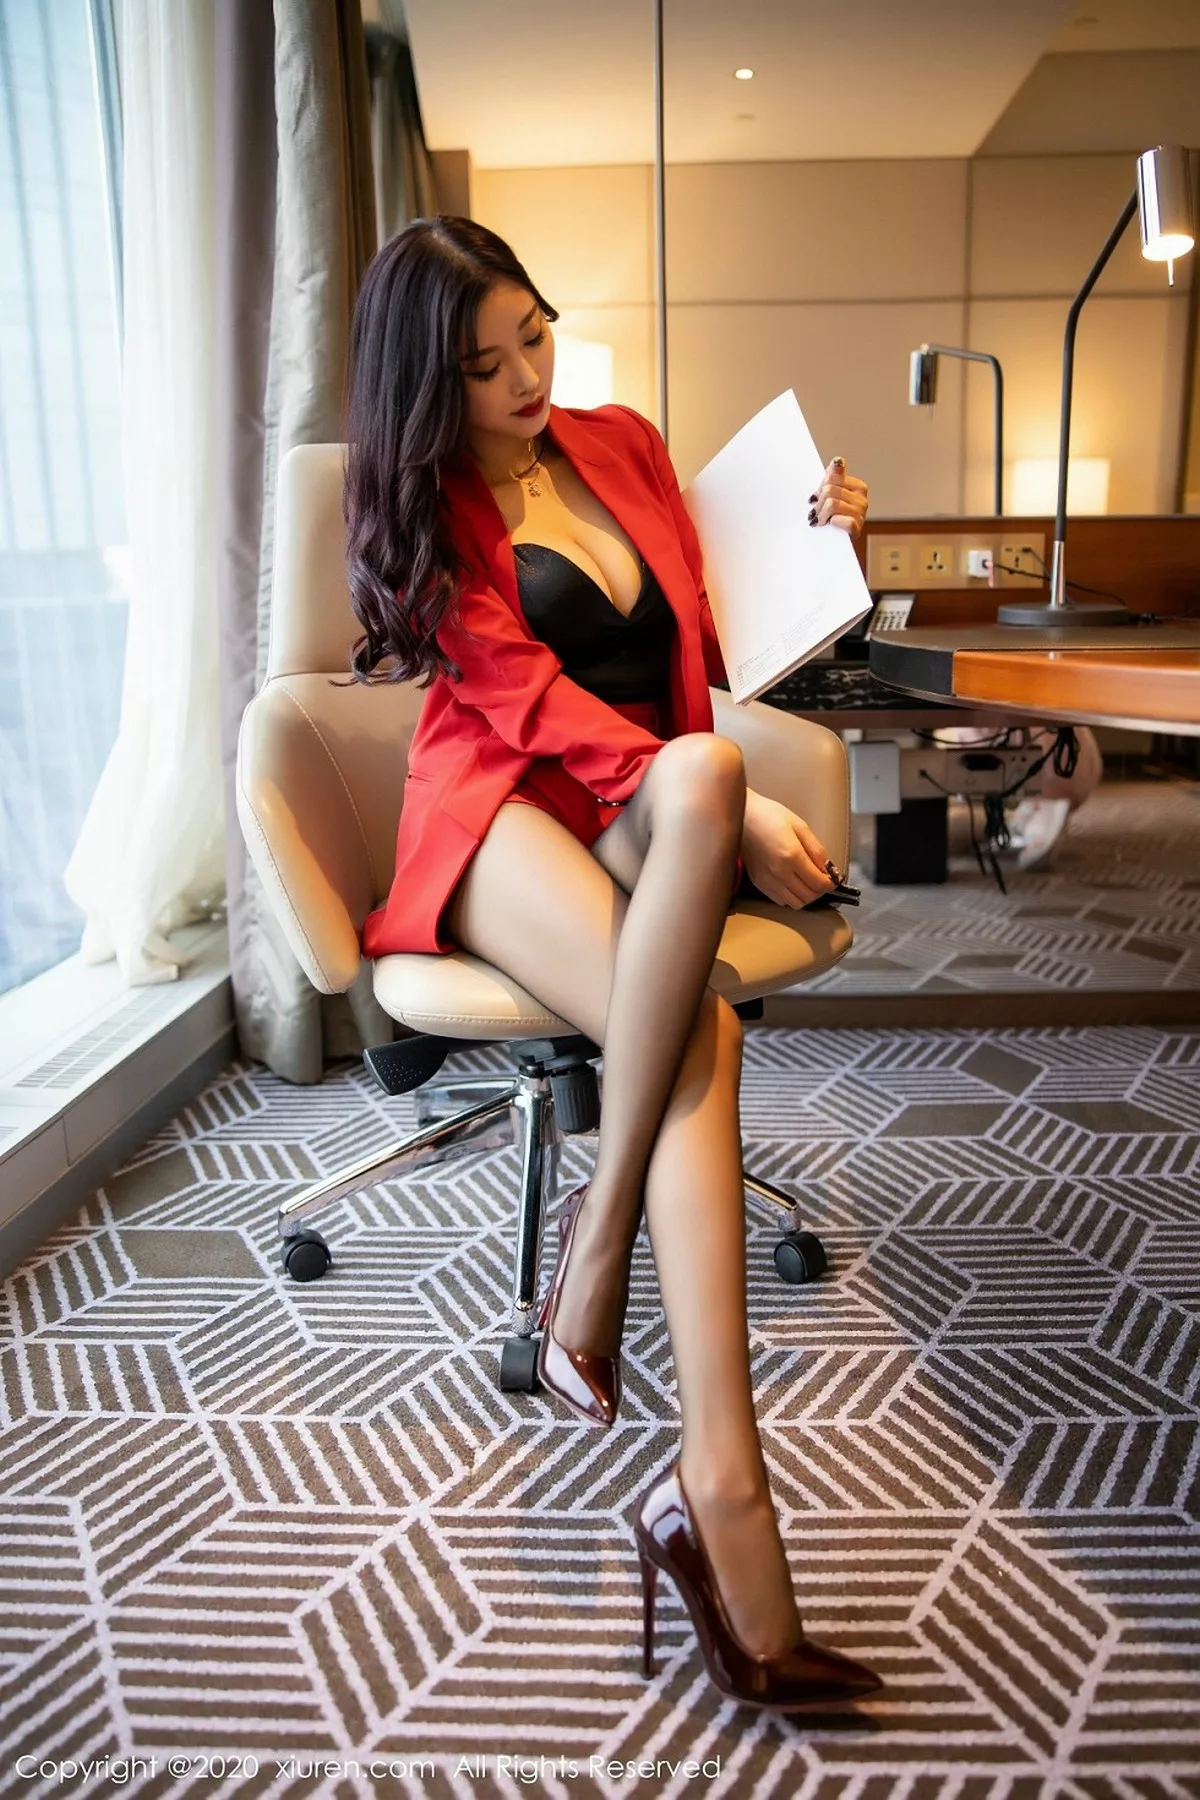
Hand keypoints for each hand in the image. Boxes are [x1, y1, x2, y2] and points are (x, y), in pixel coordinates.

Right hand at [741, 788, 838, 907]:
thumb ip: (817, 850)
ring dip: (806, 895)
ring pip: (795, 903)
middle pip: (809, 896)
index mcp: (791, 855)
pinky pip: (780, 900)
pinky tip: (792, 883)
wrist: (742, 816)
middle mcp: (778, 872)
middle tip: (823, 879)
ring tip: (808, 882)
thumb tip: (829, 869)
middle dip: (820, 890)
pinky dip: (791, 896)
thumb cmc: (769, 816)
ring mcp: (767, 879)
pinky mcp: (758, 882)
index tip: (834, 879)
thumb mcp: (800, 826)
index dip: (831, 883)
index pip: (819, 883)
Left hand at [808, 456, 867, 537]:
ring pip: (831, 504)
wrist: (836, 545)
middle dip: (818, 503)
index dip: (820, 489)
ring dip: (821, 514)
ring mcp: (860, 513)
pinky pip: (837, 518)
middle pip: (829, 490)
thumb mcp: (832, 495)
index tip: (818, 498)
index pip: (832, 478)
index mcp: (859, 487)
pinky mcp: (856, 527)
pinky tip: (829, 526)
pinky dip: (830, 523)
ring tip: (820, 521)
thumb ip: (834, 477)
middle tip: (816, 513)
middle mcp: (862, 499)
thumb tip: (839, 461)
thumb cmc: (833, 519)